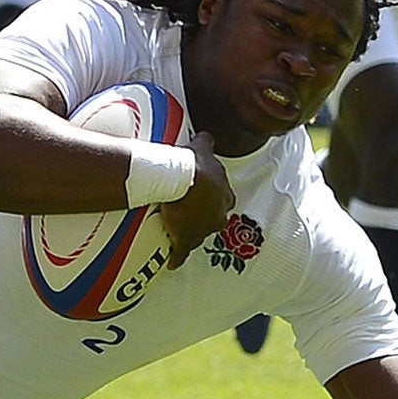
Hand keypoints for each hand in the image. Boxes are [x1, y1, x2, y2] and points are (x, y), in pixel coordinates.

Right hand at [160, 133, 233, 268]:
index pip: (222, 199)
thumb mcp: (202, 148)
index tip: (203, 196)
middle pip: (214, 219)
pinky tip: (172, 263)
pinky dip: (177, 258)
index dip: (212, 198)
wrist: (184, 182)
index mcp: (225, 196)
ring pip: (200, 235)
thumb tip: (206, 135)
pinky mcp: (186, 240)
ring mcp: (203, 230)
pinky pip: (182, 252)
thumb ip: (207, 142)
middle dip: (205, 218)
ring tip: (179, 231)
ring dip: (192, 234)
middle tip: (191, 214)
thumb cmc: (196, 165)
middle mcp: (219, 215)